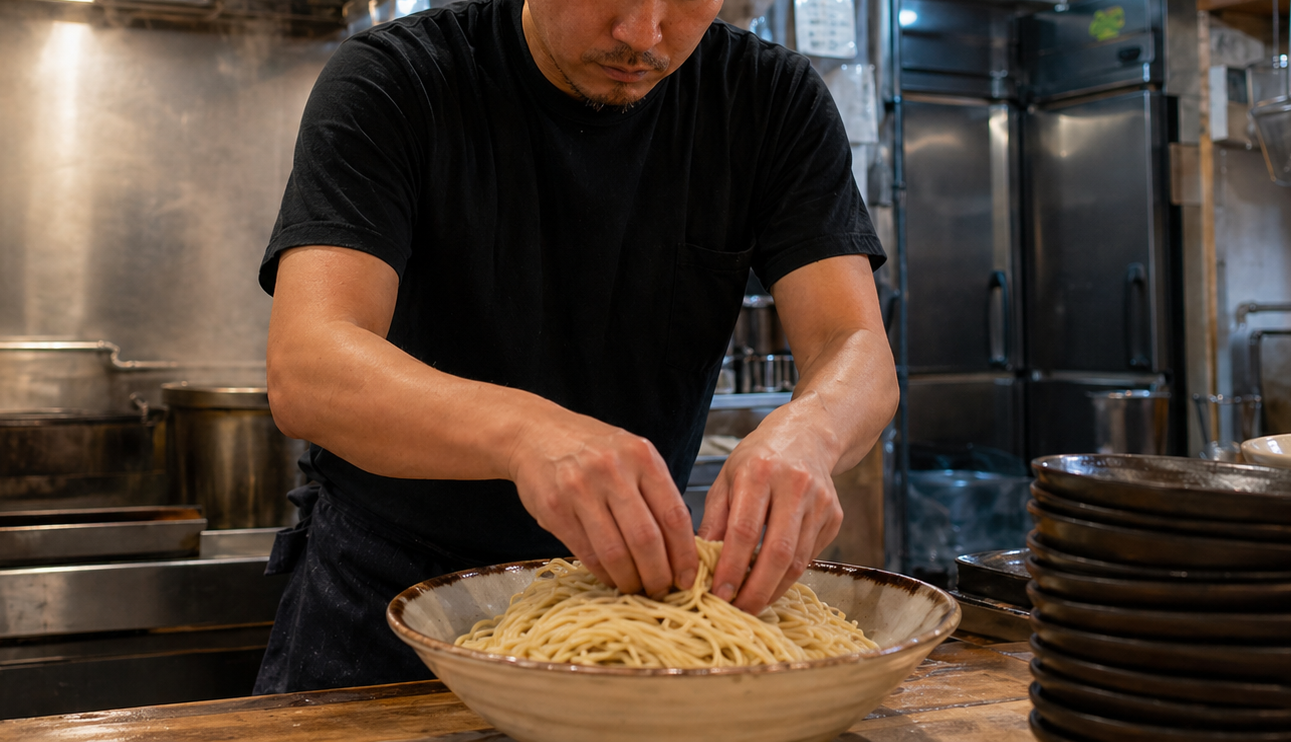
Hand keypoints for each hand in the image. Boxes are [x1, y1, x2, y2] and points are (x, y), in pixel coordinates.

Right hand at [508, 411, 698, 598]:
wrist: (535, 433)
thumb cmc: (592, 449)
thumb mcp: (631, 454)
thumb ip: (654, 491)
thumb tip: (681, 547)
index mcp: (642, 457)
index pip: (674, 515)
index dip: (684, 554)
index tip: (688, 578)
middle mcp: (613, 470)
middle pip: (646, 539)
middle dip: (658, 575)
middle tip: (662, 591)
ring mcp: (580, 489)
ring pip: (615, 552)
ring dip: (630, 580)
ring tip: (636, 588)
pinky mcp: (555, 509)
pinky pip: (586, 553)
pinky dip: (603, 573)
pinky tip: (611, 578)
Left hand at [696, 400, 843, 613]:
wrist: (808, 434)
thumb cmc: (758, 458)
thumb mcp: (726, 478)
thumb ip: (714, 520)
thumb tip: (698, 564)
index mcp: (760, 472)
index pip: (744, 531)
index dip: (731, 568)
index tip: (717, 594)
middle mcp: (795, 485)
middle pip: (778, 552)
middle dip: (757, 590)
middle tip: (737, 613)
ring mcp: (820, 502)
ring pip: (798, 560)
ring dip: (773, 589)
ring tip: (750, 604)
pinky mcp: (835, 516)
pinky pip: (810, 556)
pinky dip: (788, 575)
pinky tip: (770, 582)